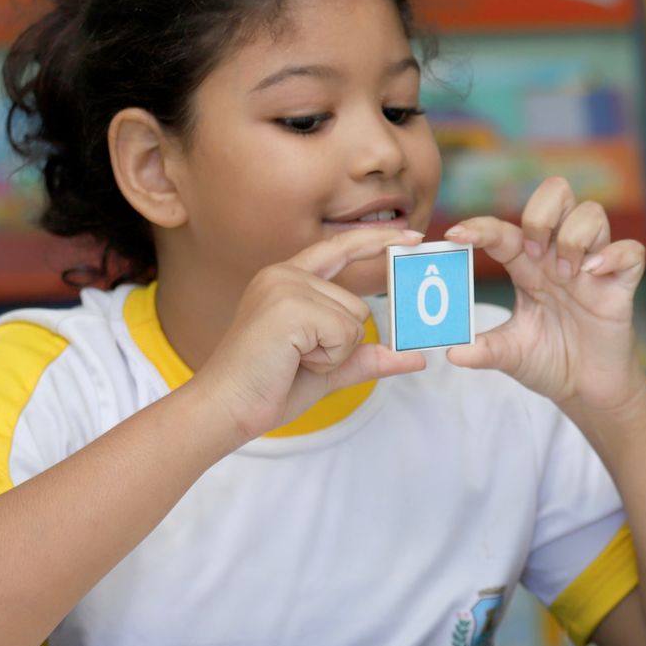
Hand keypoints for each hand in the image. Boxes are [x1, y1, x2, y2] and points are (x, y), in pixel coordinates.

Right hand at [192, 226, 428, 440]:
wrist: (227, 409)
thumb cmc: (269, 388)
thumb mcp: (330, 368)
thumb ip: (368, 357)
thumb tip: (418, 357)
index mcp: (287, 279)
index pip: (341, 248)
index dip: (377, 241)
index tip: (413, 237)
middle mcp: (285, 274)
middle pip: (358, 305)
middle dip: (342, 343)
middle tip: (298, 359)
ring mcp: (286, 286)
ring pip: (355, 320)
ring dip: (334, 353)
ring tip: (292, 360)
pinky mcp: (290, 306)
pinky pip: (345, 333)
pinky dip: (329, 358)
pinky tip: (293, 361)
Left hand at [444, 177, 645, 411]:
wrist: (586, 389)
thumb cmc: (548, 361)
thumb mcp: (510, 355)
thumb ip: (484, 350)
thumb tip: (451, 352)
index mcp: (527, 267)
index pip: (504, 230)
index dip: (480, 227)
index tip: (457, 235)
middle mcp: (559, 257)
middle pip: (556, 193)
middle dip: (540, 214)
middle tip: (533, 252)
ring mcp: (592, 267)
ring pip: (592, 212)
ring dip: (573, 237)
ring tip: (566, 276)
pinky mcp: (621, 285)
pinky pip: (631, 251)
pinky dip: (614, 255)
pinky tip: (594, 275)